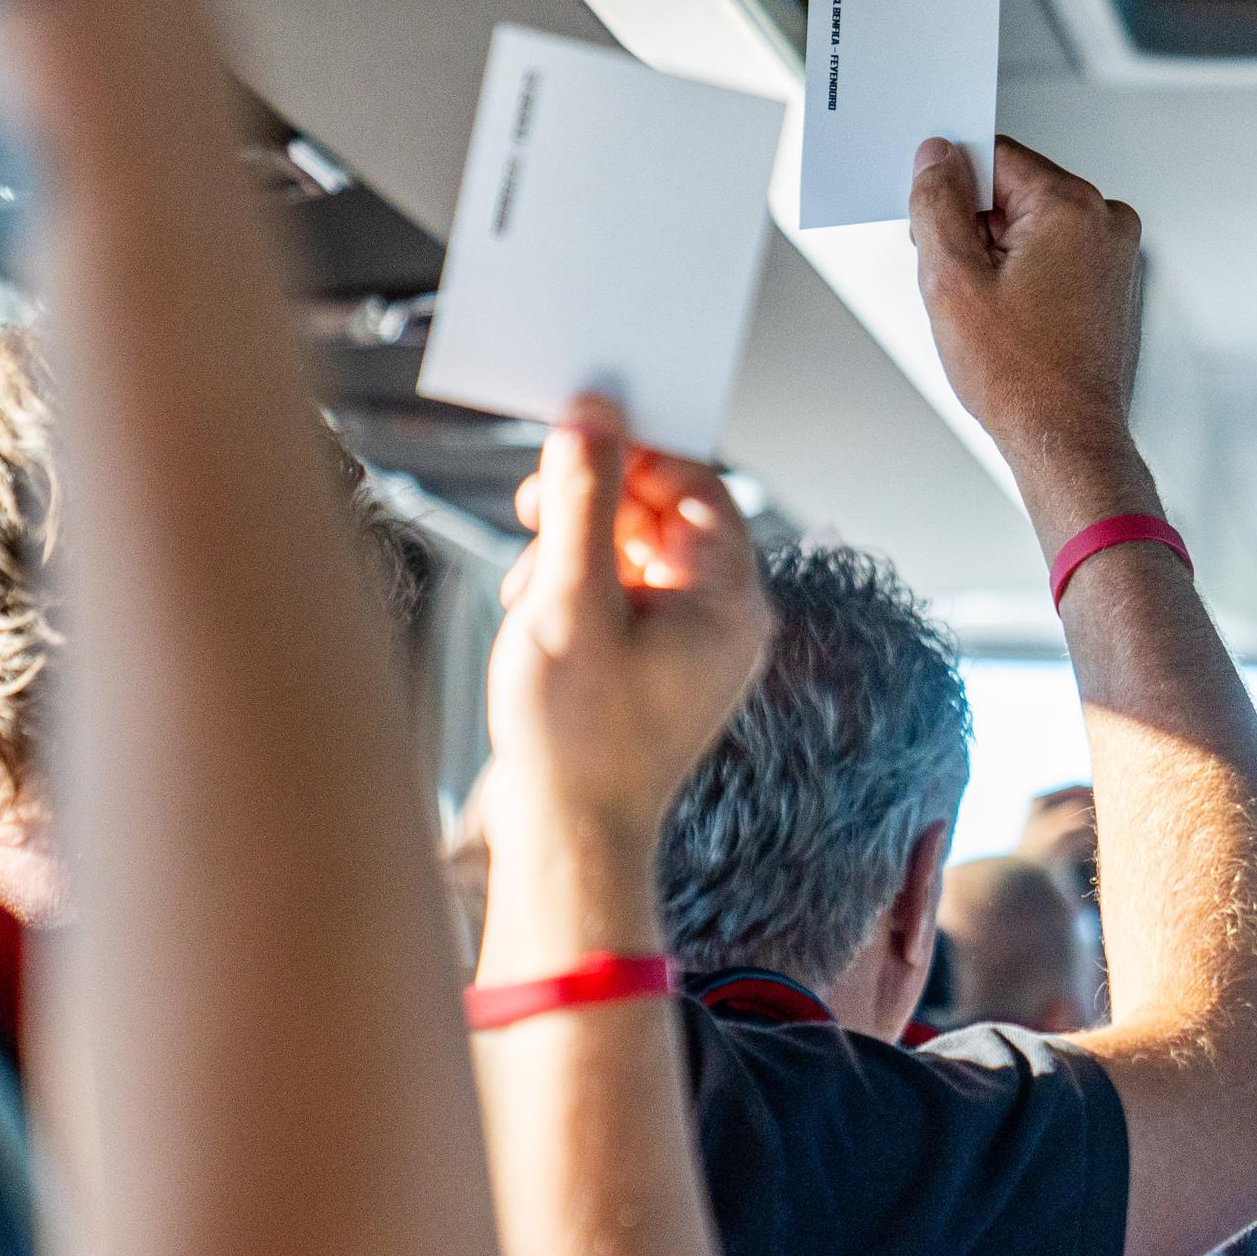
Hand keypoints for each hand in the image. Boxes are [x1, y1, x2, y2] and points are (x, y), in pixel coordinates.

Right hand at [485, 398, 772, 863]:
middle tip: (534, 502)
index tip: (572, 437)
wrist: (568, 840)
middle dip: (593, 505)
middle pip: (664, 515)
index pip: (698, 483)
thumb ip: (582, 500)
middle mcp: (724, 620)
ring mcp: (693, 647)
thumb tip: (592, 415)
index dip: (635, 451)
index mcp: (729, 600)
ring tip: (527, 590)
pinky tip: (533, 619)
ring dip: (574, 551)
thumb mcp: (568, 599)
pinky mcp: (657, 668)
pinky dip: (576, 592)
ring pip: (635, 553)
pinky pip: (623, 597)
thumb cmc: (575, 735)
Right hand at [910, 136, 1151, 504]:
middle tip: (959, 282)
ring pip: (1031, 224)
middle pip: (1013, 189)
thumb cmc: (1021, 378)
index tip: (931, 220)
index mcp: (1071, 207)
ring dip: (998, 254)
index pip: (994, 154)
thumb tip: (935, 156)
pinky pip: (1053, 254)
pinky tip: (1011, 318)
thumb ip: (937, 204)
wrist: (1067, 440)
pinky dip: (1024, 274)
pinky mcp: (1112, 282)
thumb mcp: (952, 281)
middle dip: (974, 226)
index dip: (951, 185)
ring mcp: (1116, 253)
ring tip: (990, 310)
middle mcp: (1105, 221)